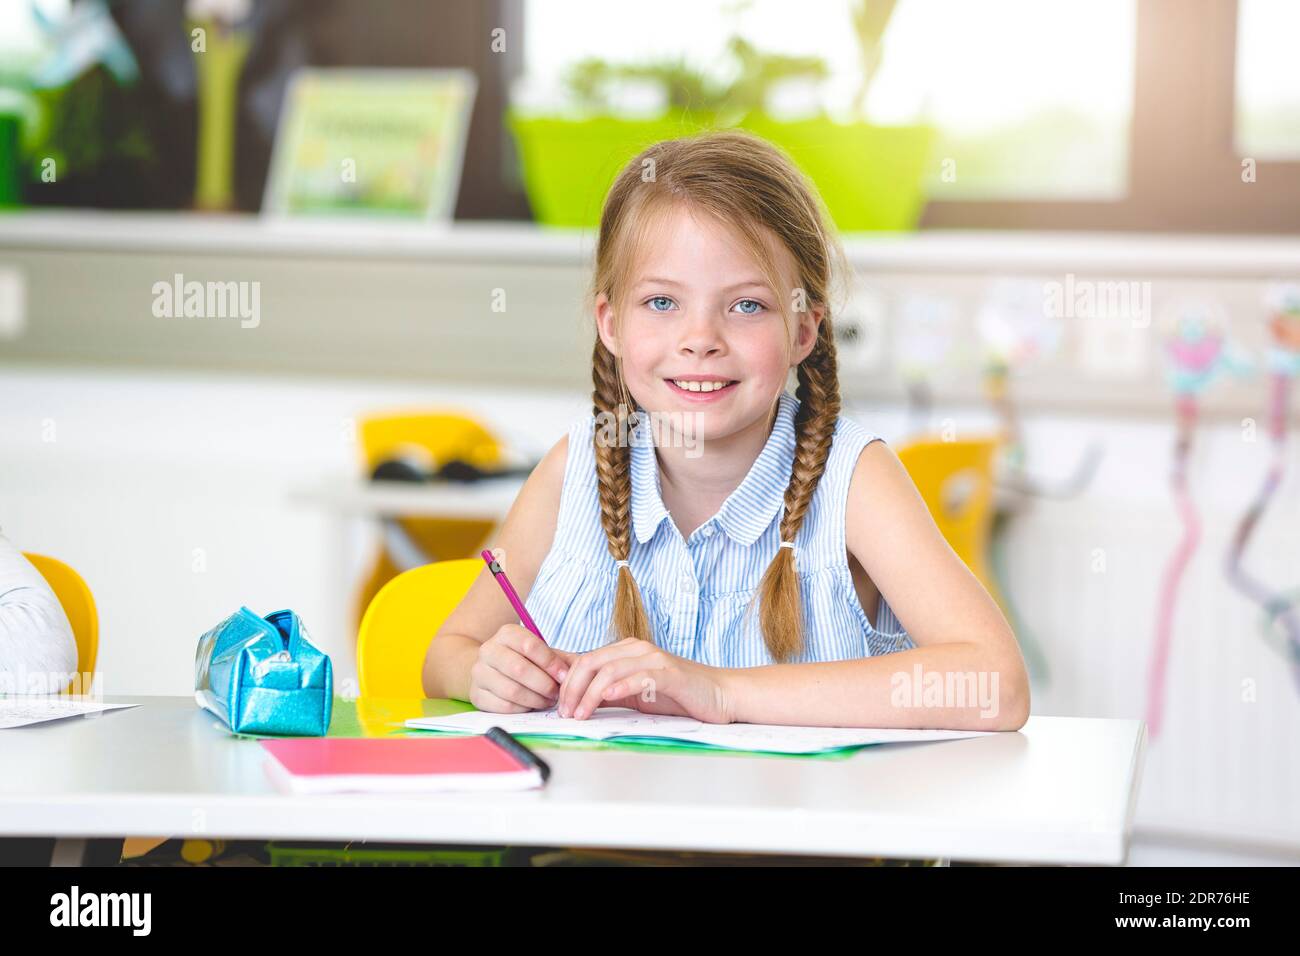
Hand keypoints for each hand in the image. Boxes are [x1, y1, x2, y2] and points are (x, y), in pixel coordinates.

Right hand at [469, 624, 577, 713]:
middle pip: (519, 669)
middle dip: (544, 684)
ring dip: (535, 699)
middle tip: (556, 694)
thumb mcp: (541, 653)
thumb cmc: (523, 661)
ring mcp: (479, 672)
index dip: (550, 663)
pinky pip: (503, 706)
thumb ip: (560, 659)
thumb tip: (577, 671)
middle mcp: (488, 650)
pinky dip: (522, 709)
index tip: (564, 676)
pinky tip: (530, 706)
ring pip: (511, 690)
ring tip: (546, 701)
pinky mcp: (476, 694)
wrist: (491, 670)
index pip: (529, 645)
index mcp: (506, 633)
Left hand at [556, 638, 733, 723]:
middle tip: (564, 713)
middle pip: (591, 662)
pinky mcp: (670, 674)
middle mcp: (637, 649)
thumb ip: (607, 691)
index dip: (565, 680)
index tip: (554, 704)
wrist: (718, 695)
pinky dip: (621, 686)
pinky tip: (608, 697)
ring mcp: (653, 659)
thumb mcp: (634, 693)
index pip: (584, 659)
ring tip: (580, 714)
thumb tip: (573, 699)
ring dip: (589, 693)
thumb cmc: (677, 695)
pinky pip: (640, 676)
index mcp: (625, 651)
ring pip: (610, 669)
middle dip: (571, 688)